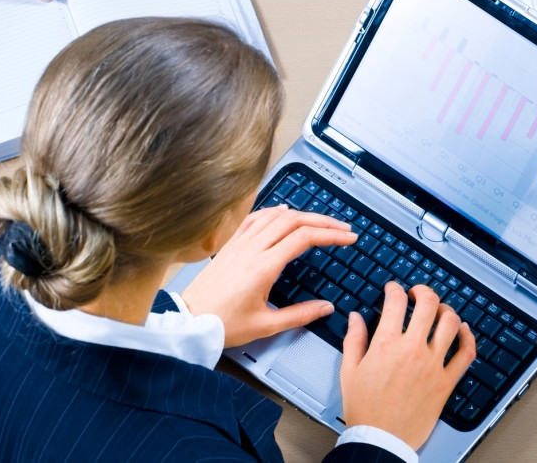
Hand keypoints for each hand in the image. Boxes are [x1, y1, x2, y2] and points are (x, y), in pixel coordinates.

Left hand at [181, 205, 355, 347]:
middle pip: (294, 221)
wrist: (189, 321)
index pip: (304, 238)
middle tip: (342, 228)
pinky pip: (254, 218)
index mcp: (263, 267)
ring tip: (320, 221)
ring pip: (275, 215)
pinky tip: (282, 212)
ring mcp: (240, 244)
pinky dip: (273, 211)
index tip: (347, 238)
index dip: (330, 235)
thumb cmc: (222, 324)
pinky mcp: (230, 245)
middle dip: (323, 221)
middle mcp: (252, 249)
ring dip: (302, 214)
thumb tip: (325, 308)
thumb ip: (299, 315)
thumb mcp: (266, 326)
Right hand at [340, 283, 475, 448]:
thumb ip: (354, 339)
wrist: (381, 440)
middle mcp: (413, 350)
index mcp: (387, 344)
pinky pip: (466, 353)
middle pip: (428, 303)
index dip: (395, 289)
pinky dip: (468, 337)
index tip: (394, 290)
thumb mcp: (349, 371)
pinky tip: (463, 331)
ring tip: (439, 309)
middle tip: (417, 292)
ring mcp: (433, 365)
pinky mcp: (446, 382)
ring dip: (446, 310)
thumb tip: (355, 318)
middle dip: (422, 291)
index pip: (396, 301)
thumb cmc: (365, 409)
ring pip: (450, 323)